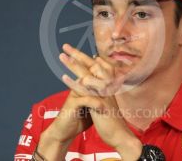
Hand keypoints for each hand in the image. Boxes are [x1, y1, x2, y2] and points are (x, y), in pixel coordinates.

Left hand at [60, 44, 141, 159]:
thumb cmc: (112, 119)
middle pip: (90, 65)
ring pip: (86, 74)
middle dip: (77, 54)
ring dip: (72, 64)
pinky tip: (63, 76)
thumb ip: (102, 90)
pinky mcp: (98, 101)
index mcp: (108, 83)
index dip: (84, 57)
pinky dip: (73, 82)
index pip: (96, 65)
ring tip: (62, 56)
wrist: (120, 135)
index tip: (74, 51)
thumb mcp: (108, 101)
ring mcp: (103, 92)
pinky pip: (84, 90)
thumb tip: (96, 81)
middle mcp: (106, 84)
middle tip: (65, 46)